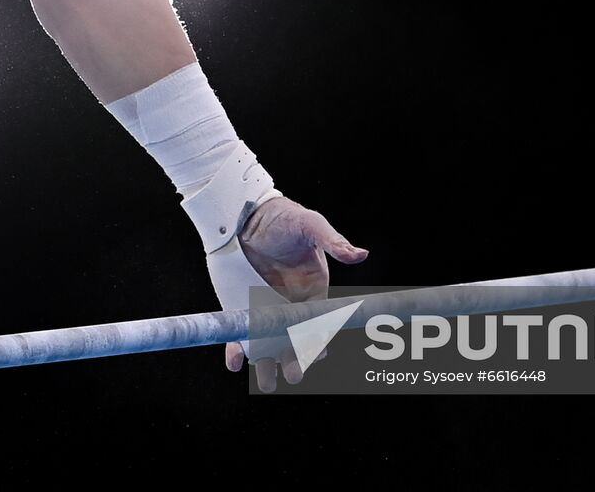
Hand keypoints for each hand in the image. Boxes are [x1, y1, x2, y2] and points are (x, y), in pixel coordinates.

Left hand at [224, 196, 368, 391]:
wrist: (246, 213)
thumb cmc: (283, 218)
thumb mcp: (310, 226)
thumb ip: (333, 242)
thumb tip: (361, 254)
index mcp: (312, 293)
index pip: (318, 325)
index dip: (318, 341)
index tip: (317, 352)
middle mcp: (289, 308)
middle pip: (294, 342)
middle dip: (295, 361)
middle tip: (293, 373)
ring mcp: (263, 312)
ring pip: (267, 347)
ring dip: (266, 366)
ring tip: (266, 382)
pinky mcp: (240, 311)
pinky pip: (238, 337)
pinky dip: (235, 352)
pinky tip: (233, 362)